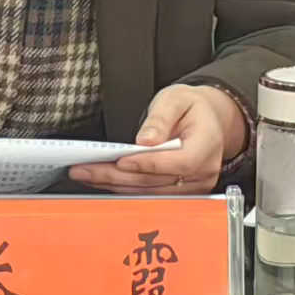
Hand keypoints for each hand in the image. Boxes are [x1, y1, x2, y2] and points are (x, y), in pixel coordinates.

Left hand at [68, 85, 245, 195]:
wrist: (207, 120)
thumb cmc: (191, 108)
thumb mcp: (176, 99)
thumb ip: (161, 118)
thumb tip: (146, 140)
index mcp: (207, 145)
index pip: (180, 162)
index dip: (149, 164)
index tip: (121, 160)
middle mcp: (203, 171)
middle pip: (156, 181)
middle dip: (117, 175)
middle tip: (86, 169)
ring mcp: (193, 187)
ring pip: (149, 192)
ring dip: (115, 184)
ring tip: (87, 174)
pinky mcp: (180, 195)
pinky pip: (149, 195)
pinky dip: (124, 188)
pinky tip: (104, 180)